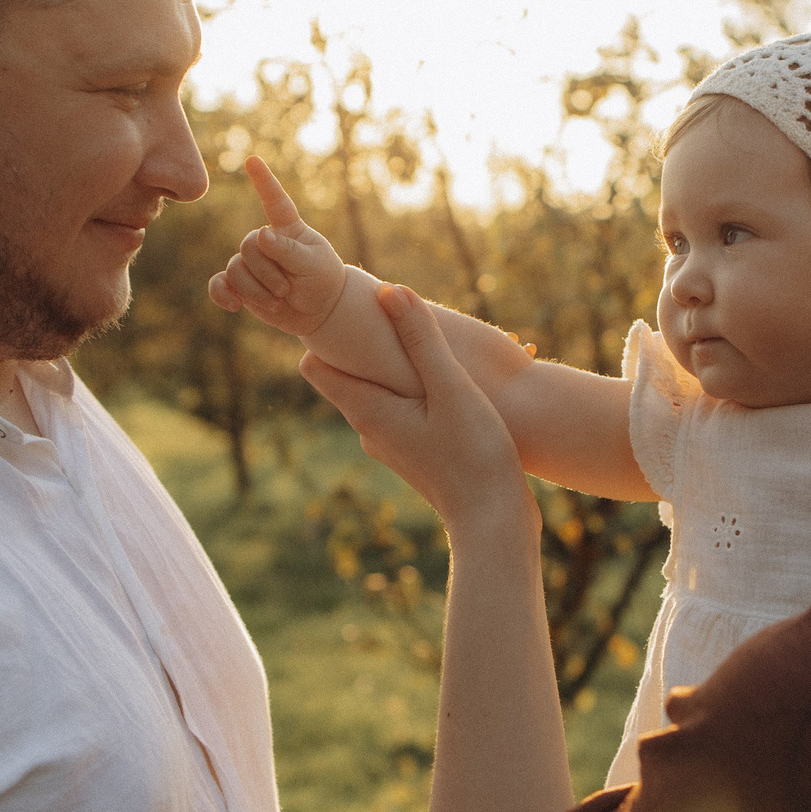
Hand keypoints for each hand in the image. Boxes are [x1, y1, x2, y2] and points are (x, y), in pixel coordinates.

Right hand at [208, 157, 352, 336]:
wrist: (318, 310)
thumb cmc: (322, 280)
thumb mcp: (314, 265)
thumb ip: (289, 250)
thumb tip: (261, 234)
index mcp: (288, 228)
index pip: (275, 201)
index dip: (263, 181)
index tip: (252, 160)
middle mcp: (265, 240)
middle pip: (249, 246)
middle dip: (267, 273)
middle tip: (287, 289)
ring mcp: (250, 262)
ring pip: (236, 270)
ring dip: (256, 292)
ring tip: (278, 301)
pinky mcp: (239, 284)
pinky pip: (219, 285)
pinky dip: (222, 296)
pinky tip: (234, 306)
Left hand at [302, 285, 533, 531]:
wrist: (495, 522)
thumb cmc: (475, 454)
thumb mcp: (451, 388)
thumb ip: (421, 338)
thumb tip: (389, 289)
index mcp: (366, 411)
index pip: (315, 365)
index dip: (325, 336)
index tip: (350, 312)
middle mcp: (370, 430)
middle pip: (348, 376)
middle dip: (366, 347)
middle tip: (396, 317)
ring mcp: (392, 445)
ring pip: (379, 394)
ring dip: (398, 370)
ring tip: (428, 345)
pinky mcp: (415, 454)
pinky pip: (402, 411)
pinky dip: (416, 392)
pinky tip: (449, 383)